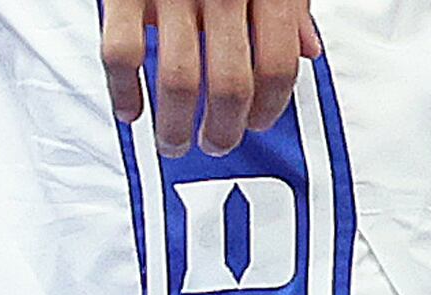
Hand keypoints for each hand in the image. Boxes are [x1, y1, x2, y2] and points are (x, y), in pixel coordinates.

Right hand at [100, 0, 324, 158]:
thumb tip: (308, 51)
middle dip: (223, 129)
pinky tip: (130, 110)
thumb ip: (291, 7)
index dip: (270, 107)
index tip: (257, 124)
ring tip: (173, 141)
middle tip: (214, 145)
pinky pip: (122, 52)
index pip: (278, 67)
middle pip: (230, 84)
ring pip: (178, 79)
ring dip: (175, 124)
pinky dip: (124, 90)